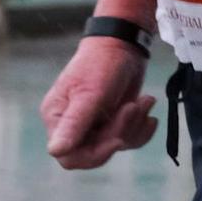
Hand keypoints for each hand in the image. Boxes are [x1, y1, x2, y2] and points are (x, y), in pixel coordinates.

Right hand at [40, 38, 157, 169]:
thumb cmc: (102, 63)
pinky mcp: (111, 123)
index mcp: (57, 118)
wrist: (125, 44)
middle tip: (133, 107)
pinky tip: (146, 107)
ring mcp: (93, 125)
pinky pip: (128, 139)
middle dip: (119, 132)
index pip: (69, 156)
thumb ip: (74, 124)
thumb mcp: (90, 94)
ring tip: (143, 100)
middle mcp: (71, 125)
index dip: (94, 155)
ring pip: (115, 146)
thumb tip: (55, 151)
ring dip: (134, 125)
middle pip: (95, 152)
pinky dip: (141, 126)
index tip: (117, 140)